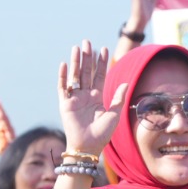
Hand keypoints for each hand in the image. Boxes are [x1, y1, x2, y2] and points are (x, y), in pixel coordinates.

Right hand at [57, 41, 126, 155]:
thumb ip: (118, 98)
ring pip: (75, 76)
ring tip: (77, 48)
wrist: (88, 147)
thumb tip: (125, 82)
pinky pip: (63, 88)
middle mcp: (85, 96)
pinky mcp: (65, 104)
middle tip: (87, 41)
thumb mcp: (114, 114)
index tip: (104, 49)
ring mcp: (74, 99)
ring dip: (76, 62)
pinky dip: (63, 77)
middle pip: (86, 72)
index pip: (99, 75)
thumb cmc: (102, 134)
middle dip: (87, 57)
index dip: (101, 63)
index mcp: (97, 97)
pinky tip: (64, 64)